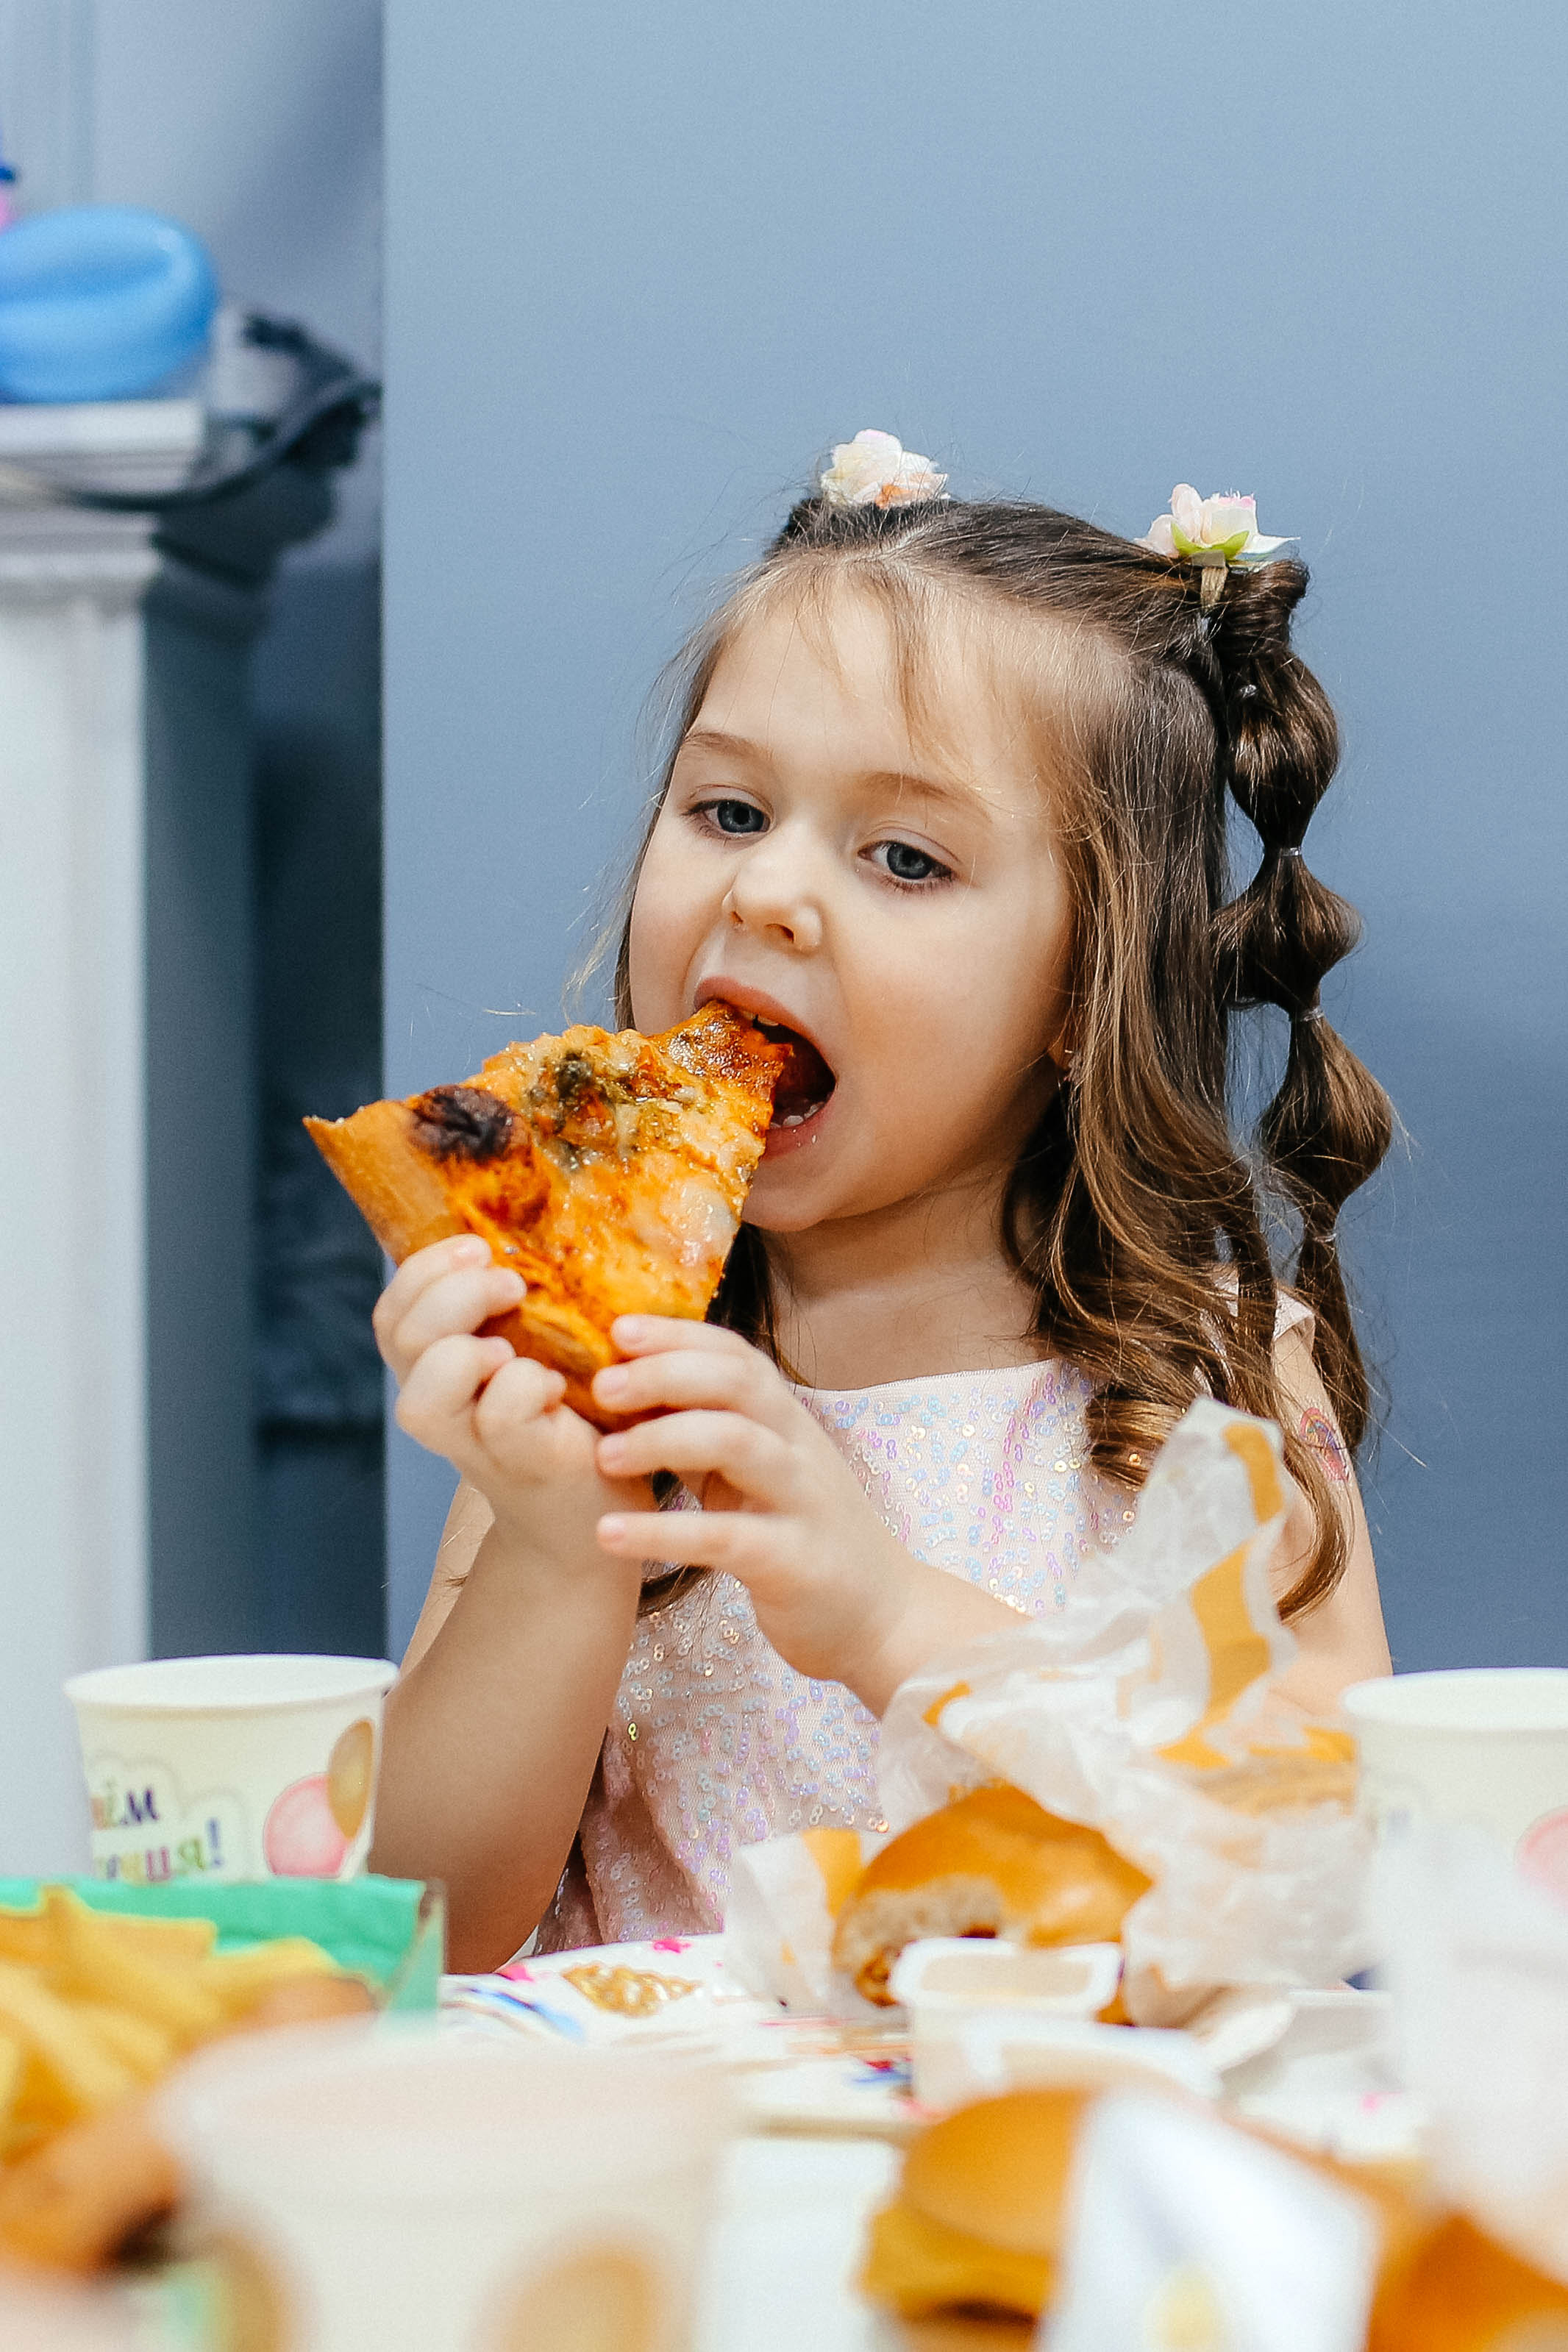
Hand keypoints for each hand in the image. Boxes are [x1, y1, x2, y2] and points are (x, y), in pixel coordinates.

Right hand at [373, 1236, 651, 1559]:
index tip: (477, 1245)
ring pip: (424, 1396)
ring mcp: (475, 1444)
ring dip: (467, 1350)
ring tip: (515, 1342)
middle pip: (401, 1339)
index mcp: (434, 1373)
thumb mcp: (529, 1351)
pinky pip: (500, 1415)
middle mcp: (441, 1411)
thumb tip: (524, 1233)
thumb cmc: (563, 1417)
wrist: (589, 1511)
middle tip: (510, 1283)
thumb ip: (509, 1310)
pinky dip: (526, 1386)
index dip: (422, 1270)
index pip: (391, 1313)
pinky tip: (556, 1386)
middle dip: (451, 1294)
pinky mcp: (525, 1462)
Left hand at [590, 1319, 1010, 1706]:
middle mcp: (798, 1449)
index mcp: (786, 1423)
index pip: (736, 1355)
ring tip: (603, 1457)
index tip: (617, 1328)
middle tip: (601, 1387)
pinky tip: (609, 1535)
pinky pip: (723, 1538)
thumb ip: (710, 1435)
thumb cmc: (804, 1537)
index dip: (678, 1335)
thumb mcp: (760, 1476)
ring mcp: (801, 1502)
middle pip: (735, 1384)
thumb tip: (632, 1399)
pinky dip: (662, 1534)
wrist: (883, 1617)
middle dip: (664, 1374)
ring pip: (736, 1443)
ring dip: (661, 1440)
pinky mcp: (792, 1562)